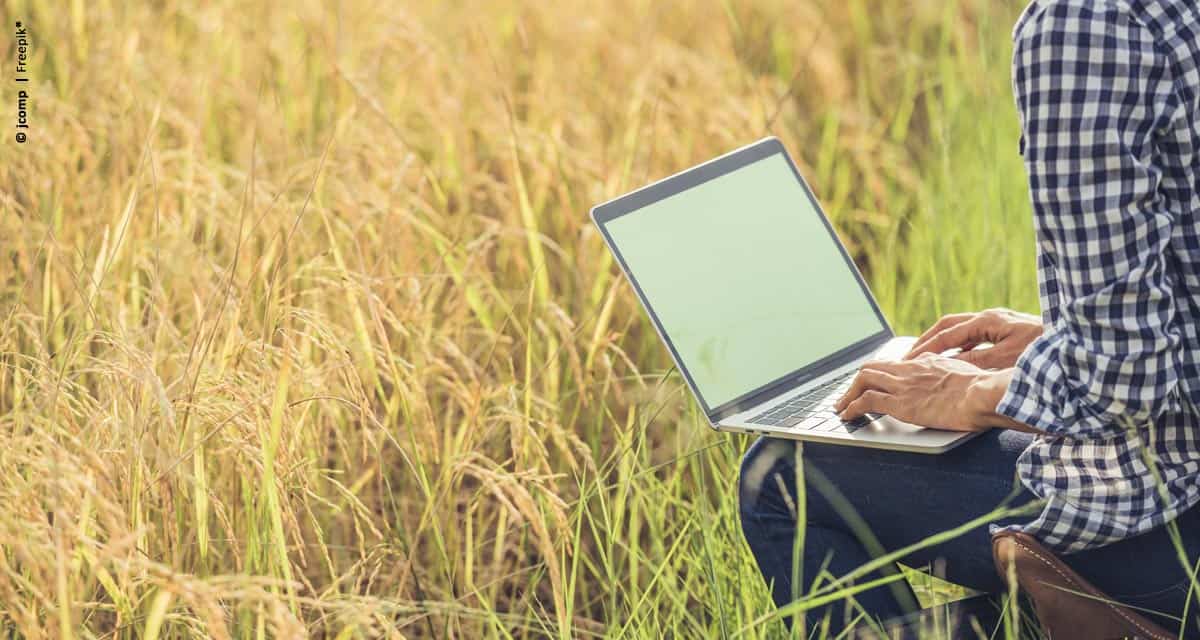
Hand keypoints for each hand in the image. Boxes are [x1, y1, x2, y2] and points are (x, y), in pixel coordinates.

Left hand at [833, 354, 999, 431]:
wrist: (984, 394)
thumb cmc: (983, 389)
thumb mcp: (965, 373)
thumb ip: (949, 375)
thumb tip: (950, 382)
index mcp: (925, 361)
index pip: (892, 364)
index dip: (878, 375)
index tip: (872, 384)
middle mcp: (909, 370)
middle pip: (871, 369)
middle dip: (855, 382)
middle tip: (848, 395)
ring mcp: (903, 386)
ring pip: (863, 381)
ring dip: (848, 395)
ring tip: (841, 408)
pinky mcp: (901, 403)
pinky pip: (867, 402)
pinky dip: (853, 408)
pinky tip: (848, 416)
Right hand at [904, 308, 1041, 369]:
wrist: (1080, 346)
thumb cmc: (1046, 353)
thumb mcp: (1008, 359)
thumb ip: (977, 361)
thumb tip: (949, 364)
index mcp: (989, 320)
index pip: (947, 332)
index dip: (926, 348)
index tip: (909, 361)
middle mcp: (991, 318)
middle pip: (948, 325)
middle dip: (926, 341)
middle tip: (908, 357)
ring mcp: (999, 323)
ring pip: (960, 330)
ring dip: (941, 343)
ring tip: (924, 358)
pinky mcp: (1007, 331)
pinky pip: (973, 337)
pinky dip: (957, 347)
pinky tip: (954, 359)